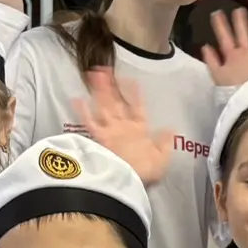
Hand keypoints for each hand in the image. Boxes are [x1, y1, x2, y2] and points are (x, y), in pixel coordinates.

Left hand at [75, 70, 173, 186]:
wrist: (126, 178)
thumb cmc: (145, 170)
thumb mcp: (162, 159)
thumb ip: (165, 143)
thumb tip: (171, 129)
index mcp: (140, 129)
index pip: (138, 107)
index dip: (135, 94)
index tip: (131, 80)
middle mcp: (123, 125)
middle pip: (116, 102)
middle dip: (110, 86)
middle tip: (103, 68)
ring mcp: (109, 129)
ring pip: (103, 105)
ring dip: (97, 90)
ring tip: (91, 74)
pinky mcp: (97, 137)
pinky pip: (88, 121)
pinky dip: (82, 110)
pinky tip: (75, 99)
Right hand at [202, 6, 247, 87]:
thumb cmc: (232, 90)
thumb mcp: (217, 77)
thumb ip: (211, 60)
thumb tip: (205, 46)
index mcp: (231, 55)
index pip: (224, 36)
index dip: (220, 24)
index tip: (216, 13)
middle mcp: (246, 51)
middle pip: (242, 33)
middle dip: (239, 20)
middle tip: (238, 9)